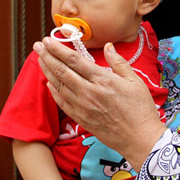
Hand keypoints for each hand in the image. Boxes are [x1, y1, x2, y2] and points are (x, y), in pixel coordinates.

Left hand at [34, 38, 166, 170]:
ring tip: (40, 59)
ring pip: (59, 86)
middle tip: (38, 45)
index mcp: (103, 80)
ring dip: (47, 71)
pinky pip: (62, 103)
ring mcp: (83, 107)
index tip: (48, 40)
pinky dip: (53, 91)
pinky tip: (48, 83)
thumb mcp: (135, 81)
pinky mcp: (81, 119)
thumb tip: (109, 47)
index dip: (59, 49)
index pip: (75, 60)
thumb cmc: (141, 110)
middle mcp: (89, 92)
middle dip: (48, 56)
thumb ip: (118, 63)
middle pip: (62, 71)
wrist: (140, 139)